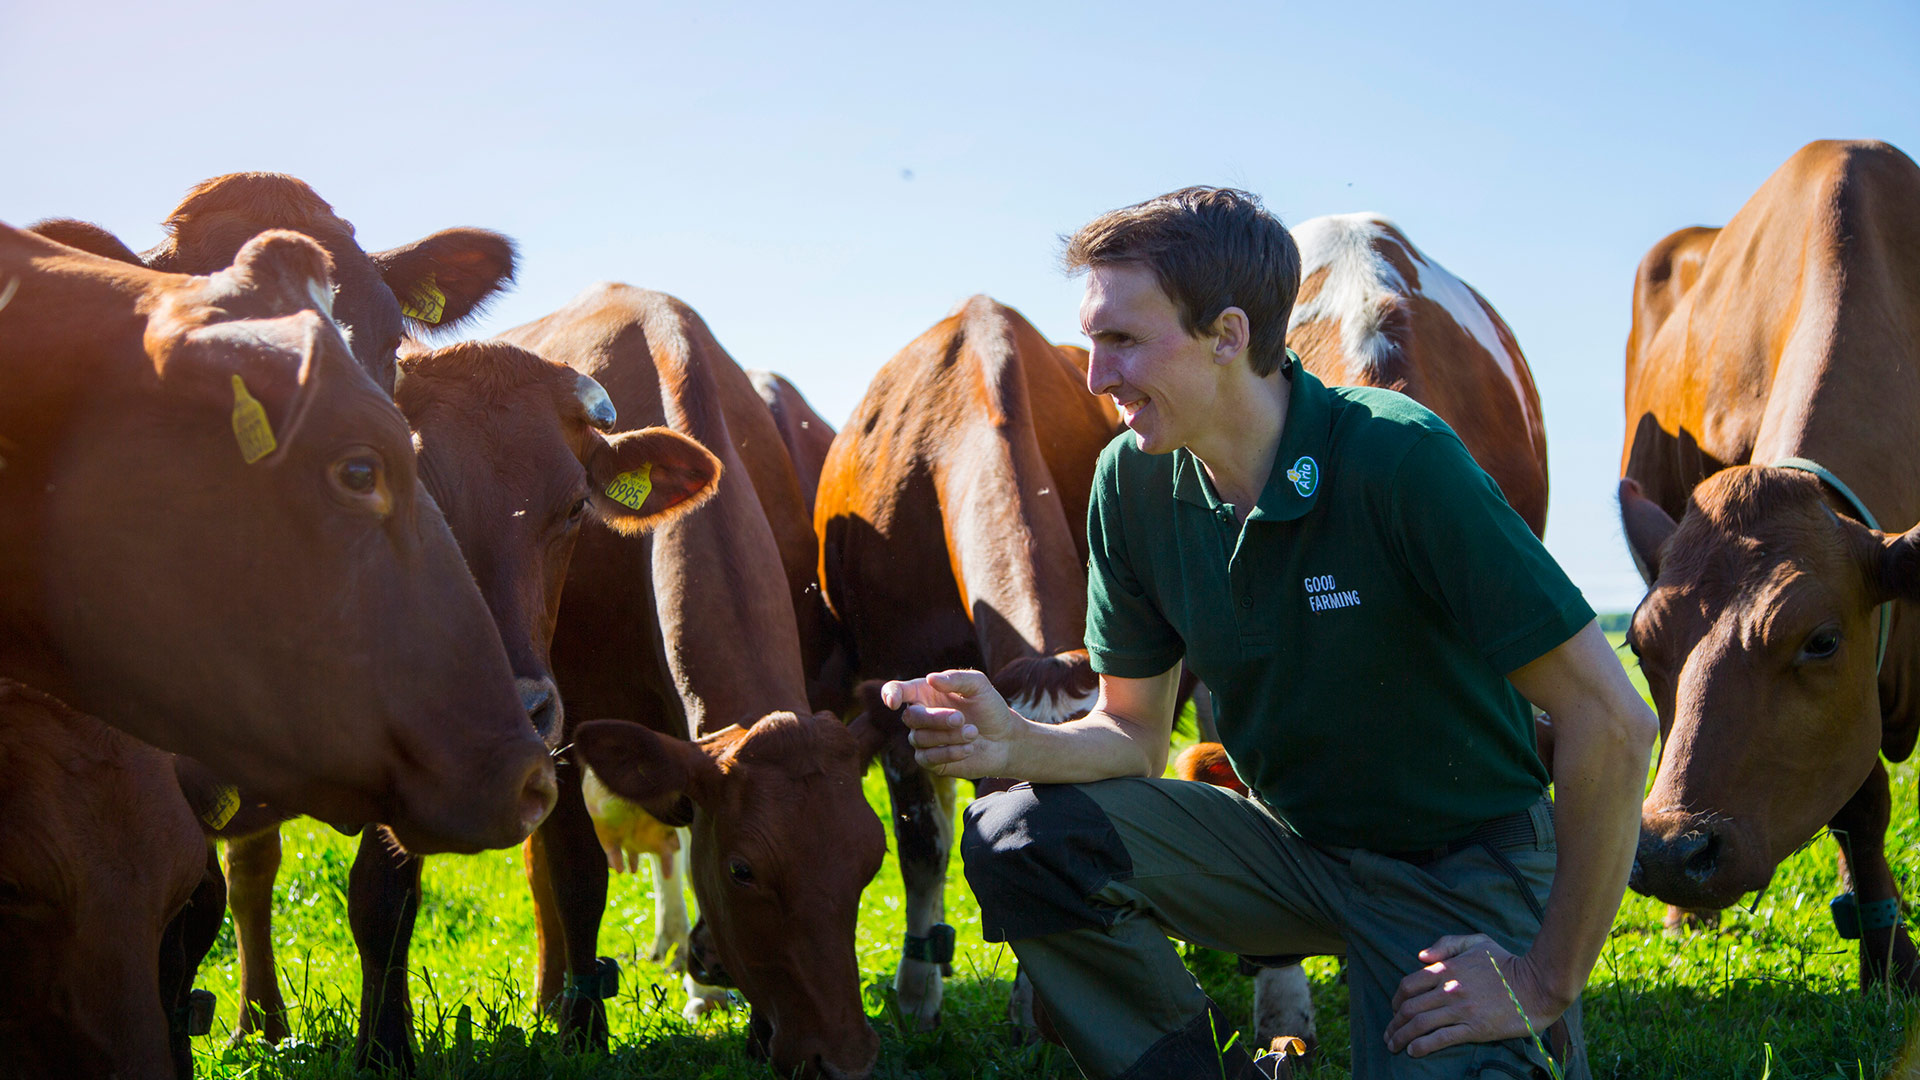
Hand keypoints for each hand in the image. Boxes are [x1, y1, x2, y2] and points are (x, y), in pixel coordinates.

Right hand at [880, 669, 1018, 778]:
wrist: (1006, 739)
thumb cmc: (989, 708)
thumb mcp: (979, 686)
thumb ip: (956, 678)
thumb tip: (930, 679)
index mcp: (925, 693)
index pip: (897, 691)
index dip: (890, 694)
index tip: (893, 702)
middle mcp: (920, 716)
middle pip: (910, 717)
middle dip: (935, 718)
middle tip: (961, 718)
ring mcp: (924, 739)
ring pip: (919, 738)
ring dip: (949, 735)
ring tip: (973, 732)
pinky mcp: (931, 761)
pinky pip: (927, 757)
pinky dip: (949, 752)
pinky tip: (969, 748)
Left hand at [1384, 934, 1566, 1057]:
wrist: (1537, 985)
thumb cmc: (1507, 962)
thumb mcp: (1476, 942)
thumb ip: (1446, 944)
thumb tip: (1420, 957)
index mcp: (1447, 968)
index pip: (1409, 985)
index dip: (1396, 1000)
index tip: (1394, 1010)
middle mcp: (1449, 989)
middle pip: (1409, 1008)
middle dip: (1394, 1023)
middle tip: (1388, 1034)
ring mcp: (1461, 1009)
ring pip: (1420, 1025)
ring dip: (1402, 1037)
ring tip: (1394, 1046)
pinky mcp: (1474, 1028)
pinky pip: (1441, 1038)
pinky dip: (1422, 1046)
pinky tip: (1413, 1051)